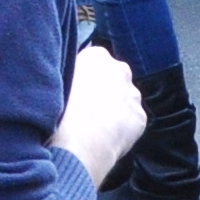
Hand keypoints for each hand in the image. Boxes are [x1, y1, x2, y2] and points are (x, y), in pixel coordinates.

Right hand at [55, 43, 147, 190]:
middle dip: (104, 87)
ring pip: (125, 98)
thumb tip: (75, 78)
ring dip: (115, 106)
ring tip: (96, 124)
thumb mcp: (59, 80)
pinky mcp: (140, 117)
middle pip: (113, 76)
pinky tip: (108, 135)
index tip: (76, 89)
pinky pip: (131, 119)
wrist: (80, 143)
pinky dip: (123, 126)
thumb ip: (72, 72)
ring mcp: (133, 94)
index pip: (94, 61)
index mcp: (97, 56)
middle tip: (87, 106)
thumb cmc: (61, 110)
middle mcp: (120, 70)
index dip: (84, 76)